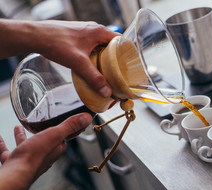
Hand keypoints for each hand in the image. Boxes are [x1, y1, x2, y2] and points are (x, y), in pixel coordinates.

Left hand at [0, 19, 119, 97]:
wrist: (36, 35)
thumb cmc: (55, 42)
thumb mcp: (78, 63)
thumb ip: (94, 78)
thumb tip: (107, 92)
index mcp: (99, 32)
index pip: (122, 41)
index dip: (128, 54)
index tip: (130, 67)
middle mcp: (95, 30)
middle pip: (113, 45)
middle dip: (117, 59)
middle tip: (119, 74)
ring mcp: (86, 33)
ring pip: (103, 47)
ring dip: (106, 59)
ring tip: (108, 72)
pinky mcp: (79, 37)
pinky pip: (94, 47)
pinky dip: (96, 56)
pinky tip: (92, 66)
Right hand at [0, 112, 91, 180]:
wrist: (14, 175)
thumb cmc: (35, 156)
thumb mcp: (54, 135)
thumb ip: (69, 126)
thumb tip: (86, 117)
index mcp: (55, 150)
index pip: (63, 139)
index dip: (65, 131)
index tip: (65, 124)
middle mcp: (43, 157)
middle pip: (44, 143)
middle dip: (42, 133)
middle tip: (40, 125)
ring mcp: (27, 161)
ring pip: (25, 146)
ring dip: (22, 137)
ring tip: (18, 127)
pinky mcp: (14, 163)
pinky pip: (7, 152)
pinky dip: (3, 145)